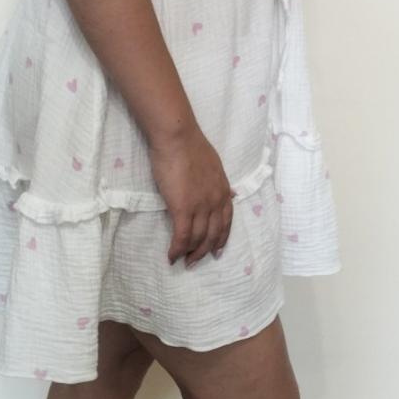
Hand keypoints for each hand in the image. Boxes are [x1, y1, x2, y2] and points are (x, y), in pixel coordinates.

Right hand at [148, 126, 235, 267]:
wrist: (178, 137)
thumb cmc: (190, 146)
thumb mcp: (214, 165)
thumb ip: (217, 182)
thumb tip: (226, 192)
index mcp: (223, 190)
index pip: (226, 221)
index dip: (221, 238)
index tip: (216, 250)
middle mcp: (215, 201)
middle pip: (213, 234)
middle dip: (205, 251)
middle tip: (195, 261)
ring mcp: (200, 206)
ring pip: (198, 238)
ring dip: (190, 253)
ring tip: (183, 261)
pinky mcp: (183, 208)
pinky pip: (181, 236)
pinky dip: (177, 249)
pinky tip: (171, 256)